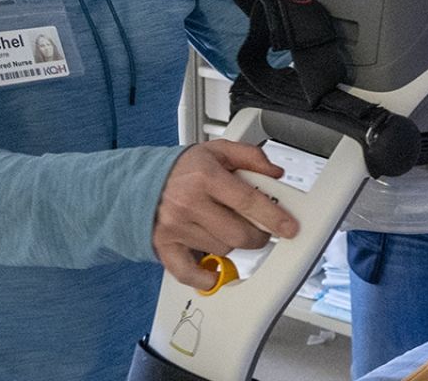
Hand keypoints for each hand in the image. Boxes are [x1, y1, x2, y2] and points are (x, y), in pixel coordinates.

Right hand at [153, 140, 298, 288]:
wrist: (137, 181)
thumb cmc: (182, 169)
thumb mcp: (217, 151)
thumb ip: (249, 156)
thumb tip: (275, 173)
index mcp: (205, 177)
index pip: (248, 201)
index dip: (274, 217)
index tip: (289, 228)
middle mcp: (189, 203)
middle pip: (238, 234)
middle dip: (257, 235)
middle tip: (259, 229)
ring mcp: (176, 227)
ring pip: (221, 250)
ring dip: (231, 244)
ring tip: (225, 228)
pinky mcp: (164, 245)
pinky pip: (188, 272)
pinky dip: (204, 276)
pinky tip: (215, 271)